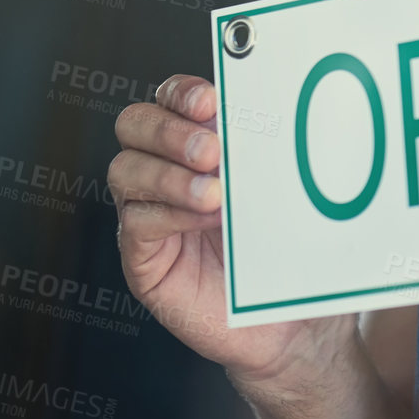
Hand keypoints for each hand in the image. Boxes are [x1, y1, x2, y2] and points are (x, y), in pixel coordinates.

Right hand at [109, 74, 344, 386]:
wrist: (292, 325)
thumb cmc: (288, 254)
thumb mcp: (283, 193)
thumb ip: (268, 154)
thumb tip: (272, 113)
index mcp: (199, 145)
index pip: (170, 99)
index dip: (182, 93)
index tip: (211, 101)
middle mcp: (166, 172)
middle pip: (134, 124)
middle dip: (169, 129)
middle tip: (211, 149)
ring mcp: (151, 213)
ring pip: (126, 170)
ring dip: (169, 173)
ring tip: (214, 191)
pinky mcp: (145, 257)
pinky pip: (136, 222)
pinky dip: (171, 213)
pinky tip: (205, 218)